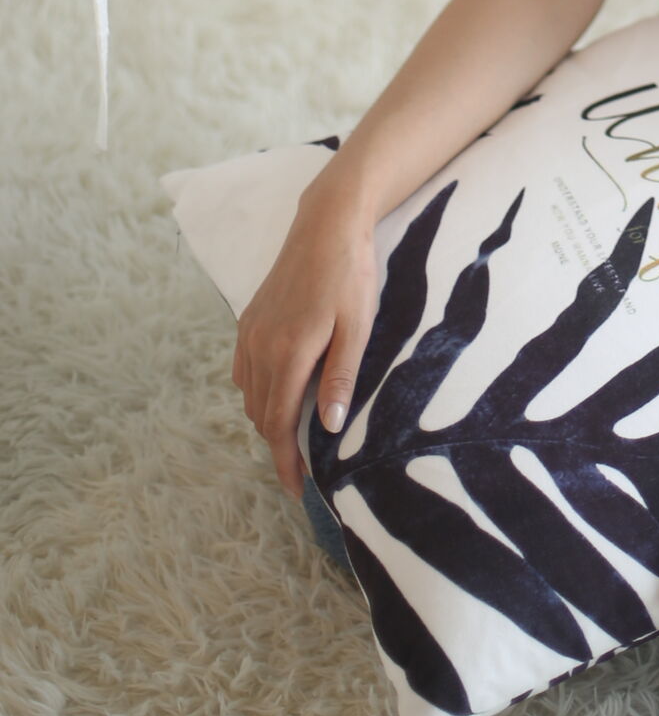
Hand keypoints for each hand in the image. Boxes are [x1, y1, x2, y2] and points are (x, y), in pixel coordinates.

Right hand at [231, 177, 376, 499]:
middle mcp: (259, 348)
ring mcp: (249, 333)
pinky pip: (244, 372)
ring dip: (267, 420)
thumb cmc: (349, 274)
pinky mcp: (248, 320)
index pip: (279, 425)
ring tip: (293, 436)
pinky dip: (258, 393)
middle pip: (261, 416)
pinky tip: (279, 393)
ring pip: (250, 396)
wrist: (326, 223)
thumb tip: (329, 429)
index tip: (295, 491)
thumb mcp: (356, 327)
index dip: (284, 463)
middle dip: (277, 447)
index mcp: (287, 354)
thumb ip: (340, 378)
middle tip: (301, 469)